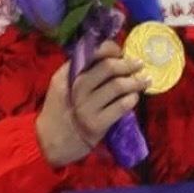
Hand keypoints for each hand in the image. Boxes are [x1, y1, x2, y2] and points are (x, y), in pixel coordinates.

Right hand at [36, 46, 149, 167]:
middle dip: (128, 64)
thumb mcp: (60, 86)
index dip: (111, 49)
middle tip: (139, 64)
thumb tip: (106, 54)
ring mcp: (86, 107)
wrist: (49, 143)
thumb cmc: (59, 111)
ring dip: (135, 81)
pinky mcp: (96, 125)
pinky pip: (121, 106)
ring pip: (118, 86)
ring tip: (144, 80)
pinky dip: (132, 99)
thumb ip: (77, 70)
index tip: (121, 52)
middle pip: (108, 67)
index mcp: (66, 75)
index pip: (91, 53)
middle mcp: (76, 89)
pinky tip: (134, 98)